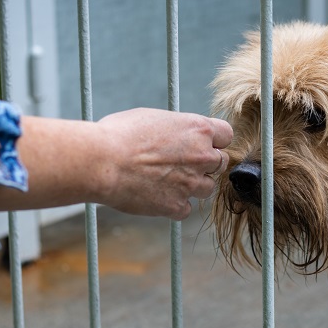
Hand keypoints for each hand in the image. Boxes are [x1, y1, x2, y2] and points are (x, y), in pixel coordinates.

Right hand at [96, 108, 231, 219]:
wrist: (101, 162)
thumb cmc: (119, 134)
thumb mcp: (153, 118)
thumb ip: (176, 129)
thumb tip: (178, 135)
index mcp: (198, 129)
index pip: (226, 135)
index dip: (214, 140)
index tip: (203, 143)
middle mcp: (202, 156)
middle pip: (220, 163)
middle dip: (204, 164)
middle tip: (180, 163)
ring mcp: (191, 183)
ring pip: (206, 188)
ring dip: (191, 185)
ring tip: (165, 179)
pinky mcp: (177, 206)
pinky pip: (185, 209)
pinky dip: (174, 205)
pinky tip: (156, 196)